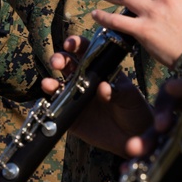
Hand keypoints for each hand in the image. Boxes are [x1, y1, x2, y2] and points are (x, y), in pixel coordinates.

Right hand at [40, 35, 153, 155]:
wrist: (134, 137)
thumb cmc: (135, 109)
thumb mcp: (131, 97)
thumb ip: (118, 91)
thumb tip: (104, 87)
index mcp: (100, 68)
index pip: (85, 50)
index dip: (75, 44)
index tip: (70, 44)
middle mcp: (85, 80)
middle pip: (66, 64)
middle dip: (59, 60)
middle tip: (57, 63)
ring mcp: (76, 97)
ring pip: (57, 85)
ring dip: (50, 82)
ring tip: (49, 84)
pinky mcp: (71, 117)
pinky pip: (56, 109)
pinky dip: (48, 105)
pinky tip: (47, 102)